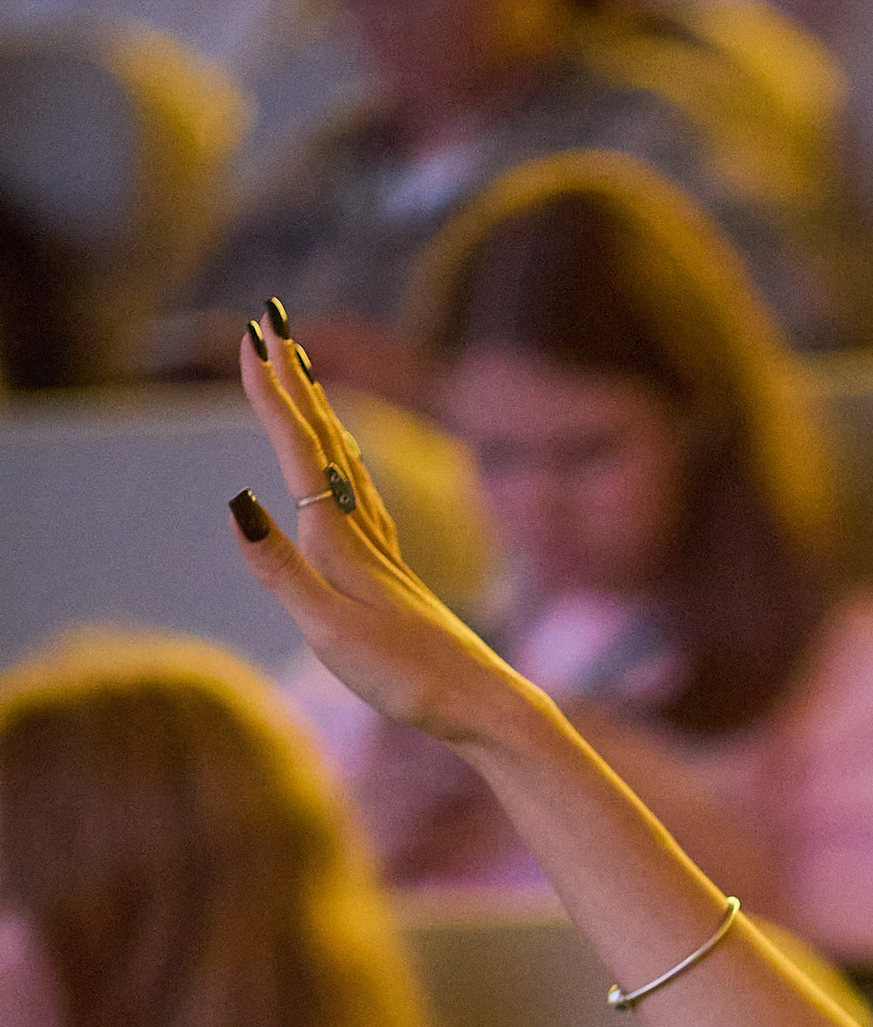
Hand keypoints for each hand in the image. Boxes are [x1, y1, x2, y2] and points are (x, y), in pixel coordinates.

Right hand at [226, 310, 529, 752]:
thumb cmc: (408, 678)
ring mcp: (382, 551)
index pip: (298, 450)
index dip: (271, 394)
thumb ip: (281, 569)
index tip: (251, 336)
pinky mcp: (393, 573)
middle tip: (270, 321)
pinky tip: (346, 458)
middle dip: (291, 379)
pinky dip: (344, 459)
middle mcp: (362, 534)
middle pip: (321, 440)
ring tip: (301, 369)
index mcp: (340, 542)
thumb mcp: (330, 632)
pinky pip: (362, 495)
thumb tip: (237, 501)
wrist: (482, 705)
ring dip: (317, 409)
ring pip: (343, 461)